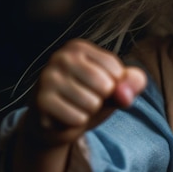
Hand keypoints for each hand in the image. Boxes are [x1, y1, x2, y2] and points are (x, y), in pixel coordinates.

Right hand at [25, 39, 146, 148]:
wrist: (53, 123)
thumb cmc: (88, 98)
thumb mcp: (115, 88)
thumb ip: (131, 83)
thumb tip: (126, 94)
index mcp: (79, 48)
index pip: (117, 71)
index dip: (115, 87)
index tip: (98, 87)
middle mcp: (61, 57)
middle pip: (106, 86)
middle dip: (102, 99)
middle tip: (85, 99)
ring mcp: (47, 78)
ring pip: (92, 103)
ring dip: (88, 112)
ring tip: (75, 106)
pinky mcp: (41, 101)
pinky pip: (78, 118)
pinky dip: (77, 122)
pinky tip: (64, 116)